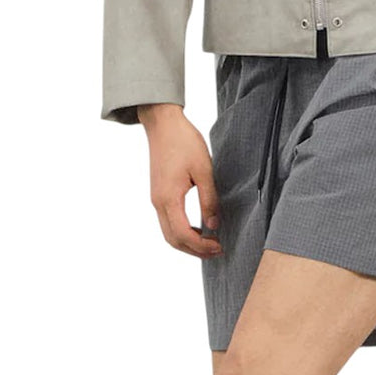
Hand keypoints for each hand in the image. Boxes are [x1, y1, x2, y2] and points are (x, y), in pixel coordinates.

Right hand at [138, 103, 222, 258]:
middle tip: (217, 250)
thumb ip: (209, 200)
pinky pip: (168, 222)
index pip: (183, 234)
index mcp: (169, 198)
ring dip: (188, 243)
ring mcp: (156, 199)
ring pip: (169, 234)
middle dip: (195, 250)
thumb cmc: (184, 142)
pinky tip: (198, 230)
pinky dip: (182, 232)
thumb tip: (214, 225)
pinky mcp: (158, 195)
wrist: (163, 123)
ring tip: (209, 243)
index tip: (219, 246)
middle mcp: (158, 203)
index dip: (201, 246)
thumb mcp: (204, 170)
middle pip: (173, 240)